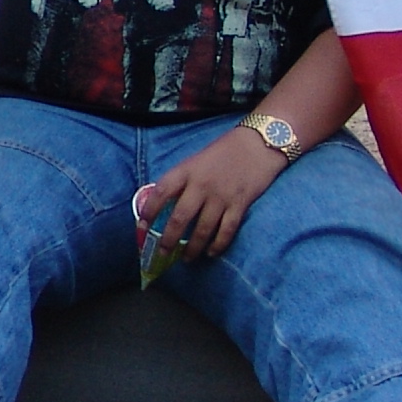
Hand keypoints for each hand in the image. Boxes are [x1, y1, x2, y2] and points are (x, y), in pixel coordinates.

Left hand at [139, 123, 288, 267]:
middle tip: (162, 253)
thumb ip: (182, 180)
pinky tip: (211, 253)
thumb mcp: (196, 160)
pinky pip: (226, 231)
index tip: (142, 228)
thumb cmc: (225, 150)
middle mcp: (201, 185)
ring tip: (186, 258)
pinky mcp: (240, 204)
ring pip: (203, 230)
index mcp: (187, 170)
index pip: (161, 192)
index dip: (148, 212)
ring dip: (192, 248)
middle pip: (180, 218)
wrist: (259, 143)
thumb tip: (164, 204)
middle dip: (168, 240)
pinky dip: (217, 245)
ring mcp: (221, 196)